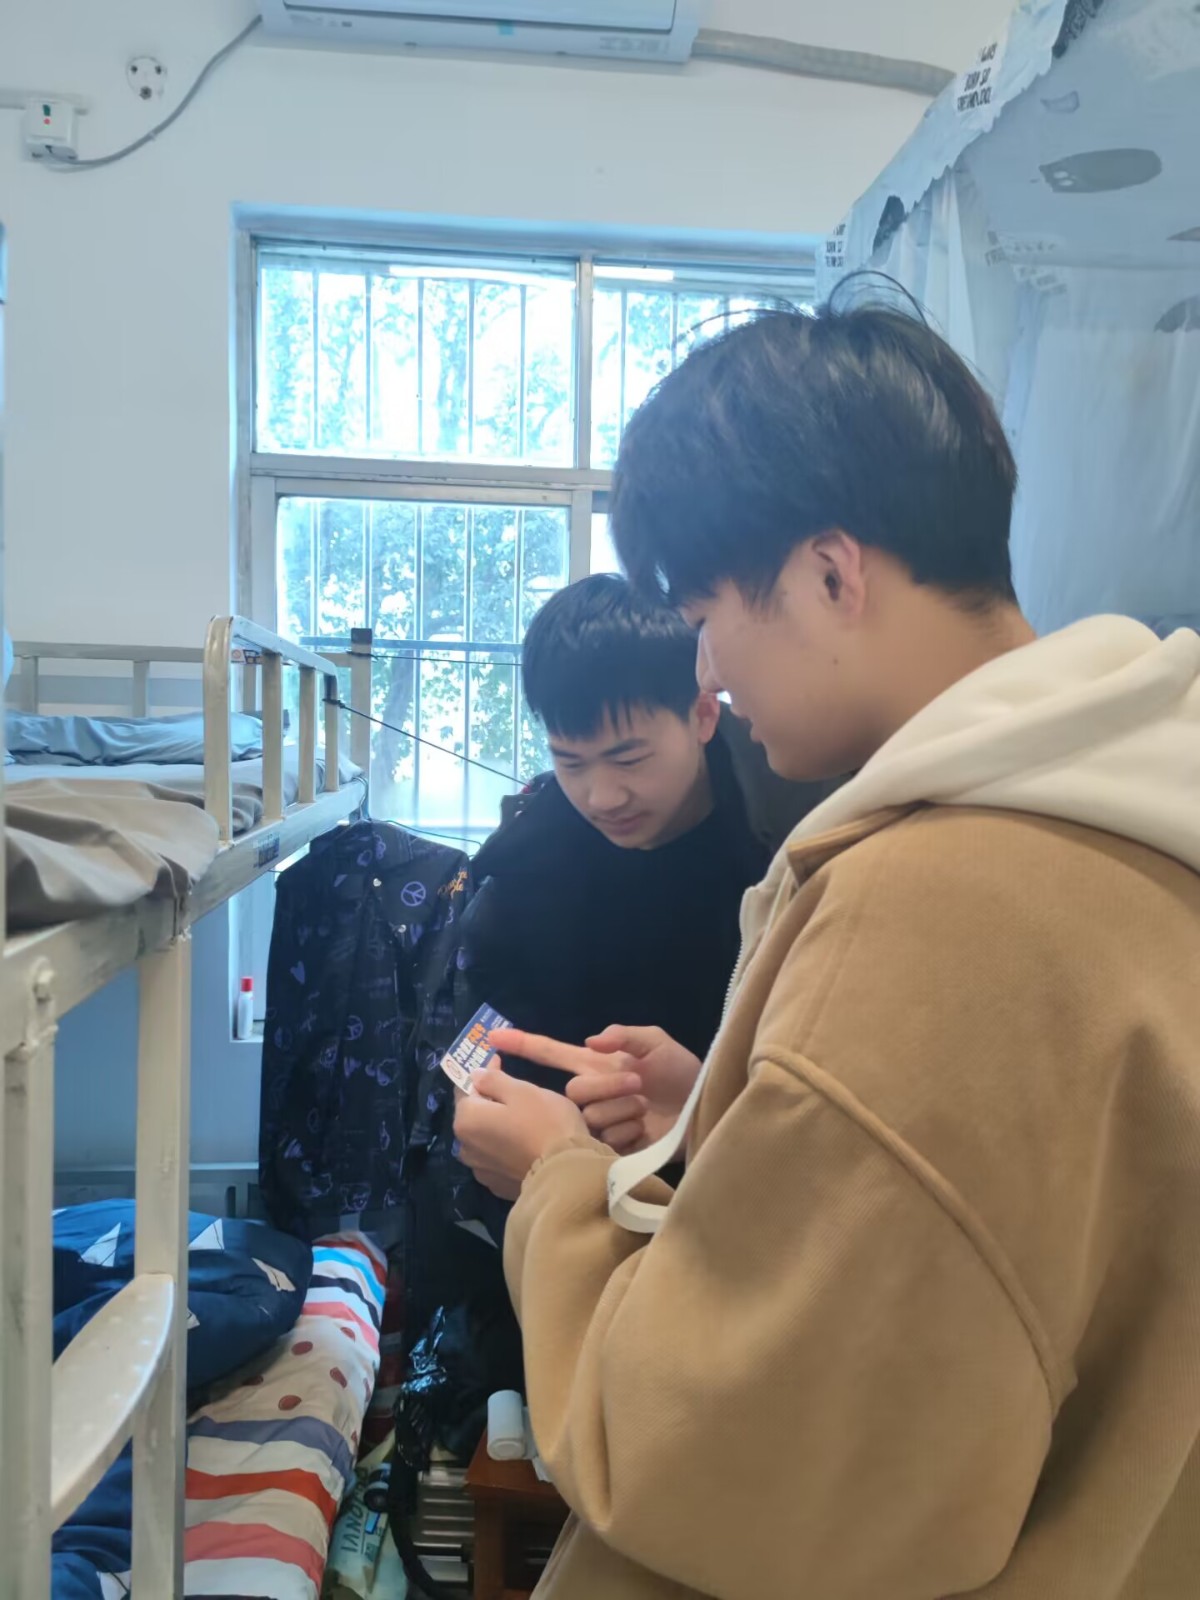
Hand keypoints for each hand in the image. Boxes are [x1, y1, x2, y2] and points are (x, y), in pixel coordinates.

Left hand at [454, 1069, 586, 1199]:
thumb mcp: (521, 1090)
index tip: (499, 1062)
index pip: (465, 1088)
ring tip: (521, 1121)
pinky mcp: (498, 1186)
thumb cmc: (545, 1123)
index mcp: (466, 1120)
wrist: (567, 1175)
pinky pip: (497, 1159)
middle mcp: (464, 1147)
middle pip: (473, 1115)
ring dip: (496, 1127)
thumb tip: (475, 1075)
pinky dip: (505, 1149)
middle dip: (489, 1101)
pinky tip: (524, 1145)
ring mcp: (481, 1171)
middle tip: (514, 1090)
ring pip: (484, 1139)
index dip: (483, 1074)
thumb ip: (493, 1080)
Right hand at [488, 1026, 701, 1154]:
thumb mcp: (657, 1043)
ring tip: (648, 1110)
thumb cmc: (682, 1073)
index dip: (523, 1045)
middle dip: (607, 1087)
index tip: (491, 1039)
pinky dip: (631, 1133)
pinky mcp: (611, 1149)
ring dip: (625, 1110)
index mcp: (595, 1066)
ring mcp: (599, 1123)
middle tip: (641, 1084)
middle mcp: (591, 1095)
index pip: (550, 1053)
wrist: (704, 1109)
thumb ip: (625, 1035)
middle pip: (573, 1091)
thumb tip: (590, 1040)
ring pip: (590, 1118)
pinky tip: (647, 1131)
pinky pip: (606, 1141)